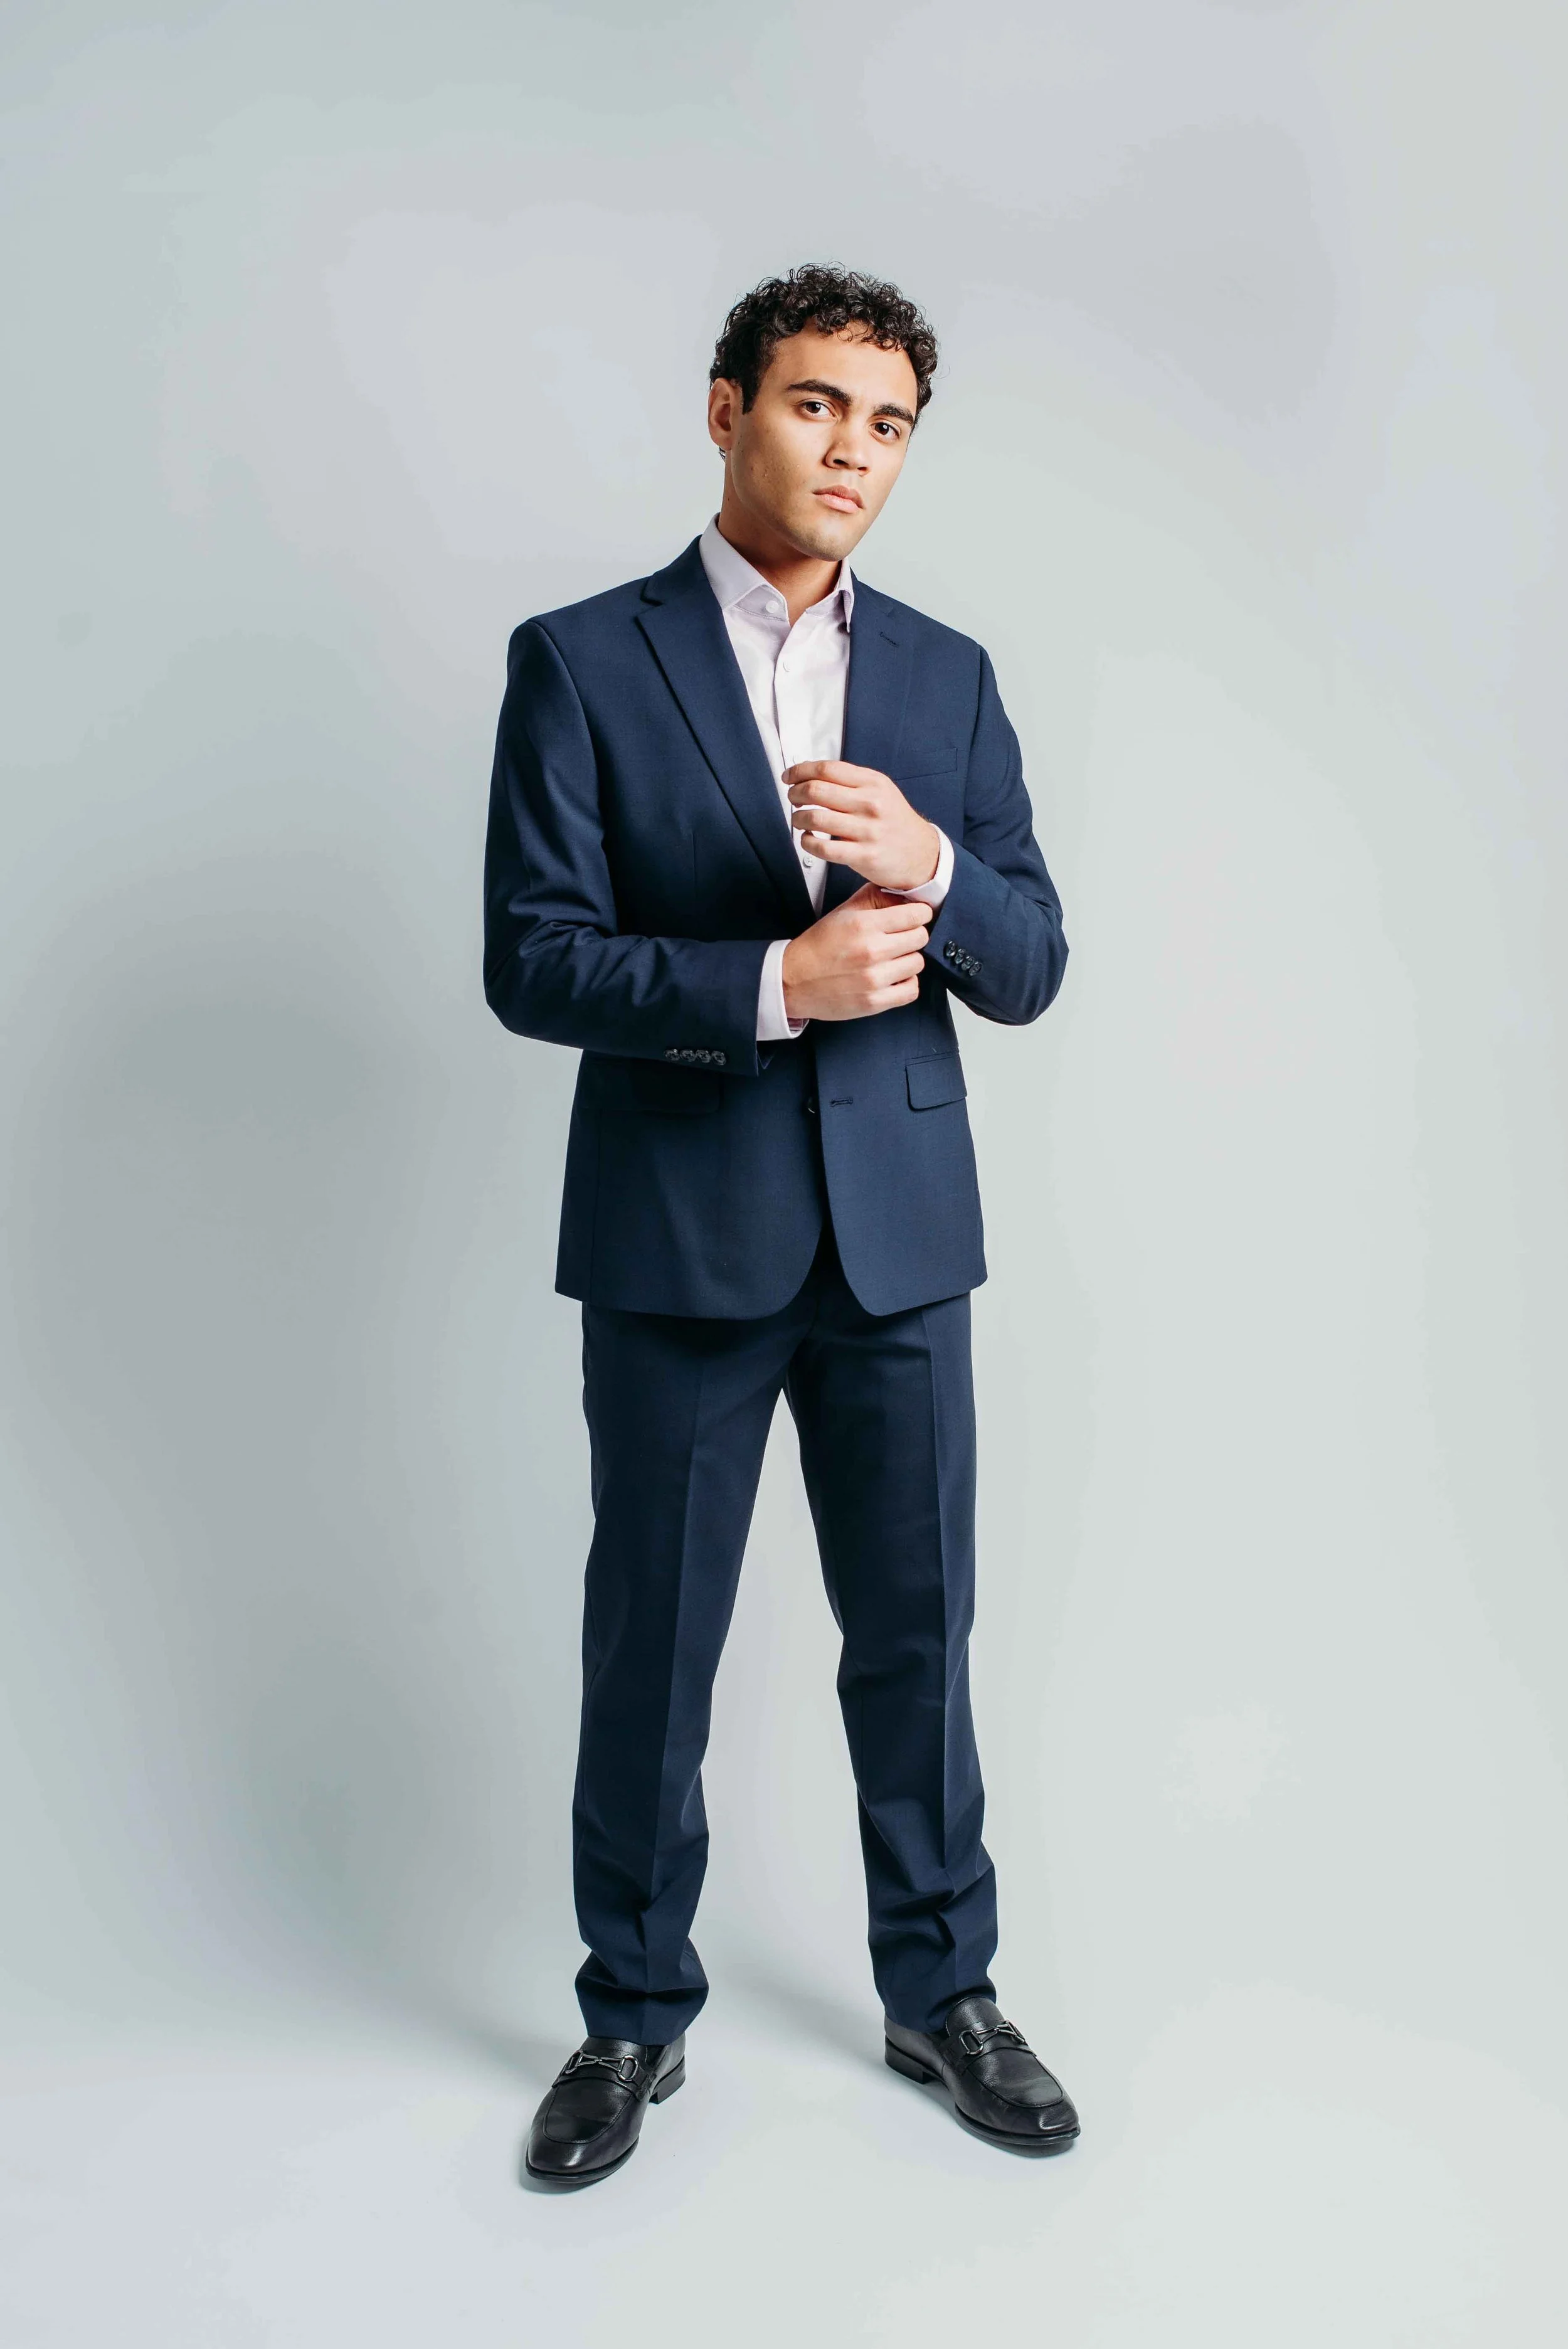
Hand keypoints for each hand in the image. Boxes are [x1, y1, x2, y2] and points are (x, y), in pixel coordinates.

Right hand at [781, 884, 930, 1022]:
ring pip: (918, 963)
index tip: (915, 917)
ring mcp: (874, 978)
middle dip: (913, 935)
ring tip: (893, 960)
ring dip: (908, 960)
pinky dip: (906, 984)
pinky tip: (893, 978)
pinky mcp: (875, 1002)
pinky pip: (912, 990)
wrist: (793, 981)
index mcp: (863, 925)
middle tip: (901, 939)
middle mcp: (871, 951)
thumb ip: (874, 898)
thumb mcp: (844, 913)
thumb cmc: (819, 947)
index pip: (916, 914)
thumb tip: (903, 893)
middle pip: (921, 937)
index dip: (919, 914)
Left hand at [785, 761, 940, 891]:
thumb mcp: (881, 791)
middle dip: (795, 793)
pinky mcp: (863, 856)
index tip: (789, 776)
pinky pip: (822, 848)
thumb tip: (812, 774)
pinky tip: (808, 839)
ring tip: (799, 820)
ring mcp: (867, 830)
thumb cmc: (895, 822)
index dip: (801, 771)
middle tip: (793, 798)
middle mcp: (870, 804)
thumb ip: (851, 781)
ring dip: (798, 818)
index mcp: (873, 783)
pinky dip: (807, 842)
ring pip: (815, 818)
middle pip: (816, 790)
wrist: (922, 854)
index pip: (827, 769)